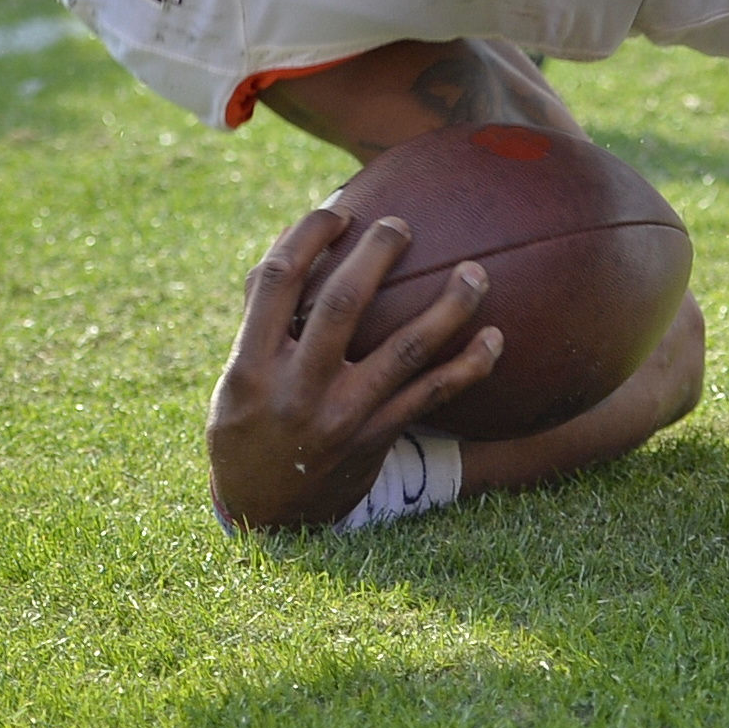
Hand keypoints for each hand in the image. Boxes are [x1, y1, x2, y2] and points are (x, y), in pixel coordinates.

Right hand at [206, 206, 501, 530]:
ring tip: (475, 273)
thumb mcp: (234, 375)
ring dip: (447, 309)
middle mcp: (296, 387)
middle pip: (342, 304)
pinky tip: (495, 339)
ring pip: (405, 351)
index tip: (336, 213)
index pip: (276, 281)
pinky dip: (468, 367)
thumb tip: (295, 234)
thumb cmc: (250, 426)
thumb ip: (261, 313)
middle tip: (402, 225)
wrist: (269, 514)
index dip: (307, 237)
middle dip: (376, 254)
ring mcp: (341, 416)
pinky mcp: (377, 438)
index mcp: (250, 363)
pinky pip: (432, 396)